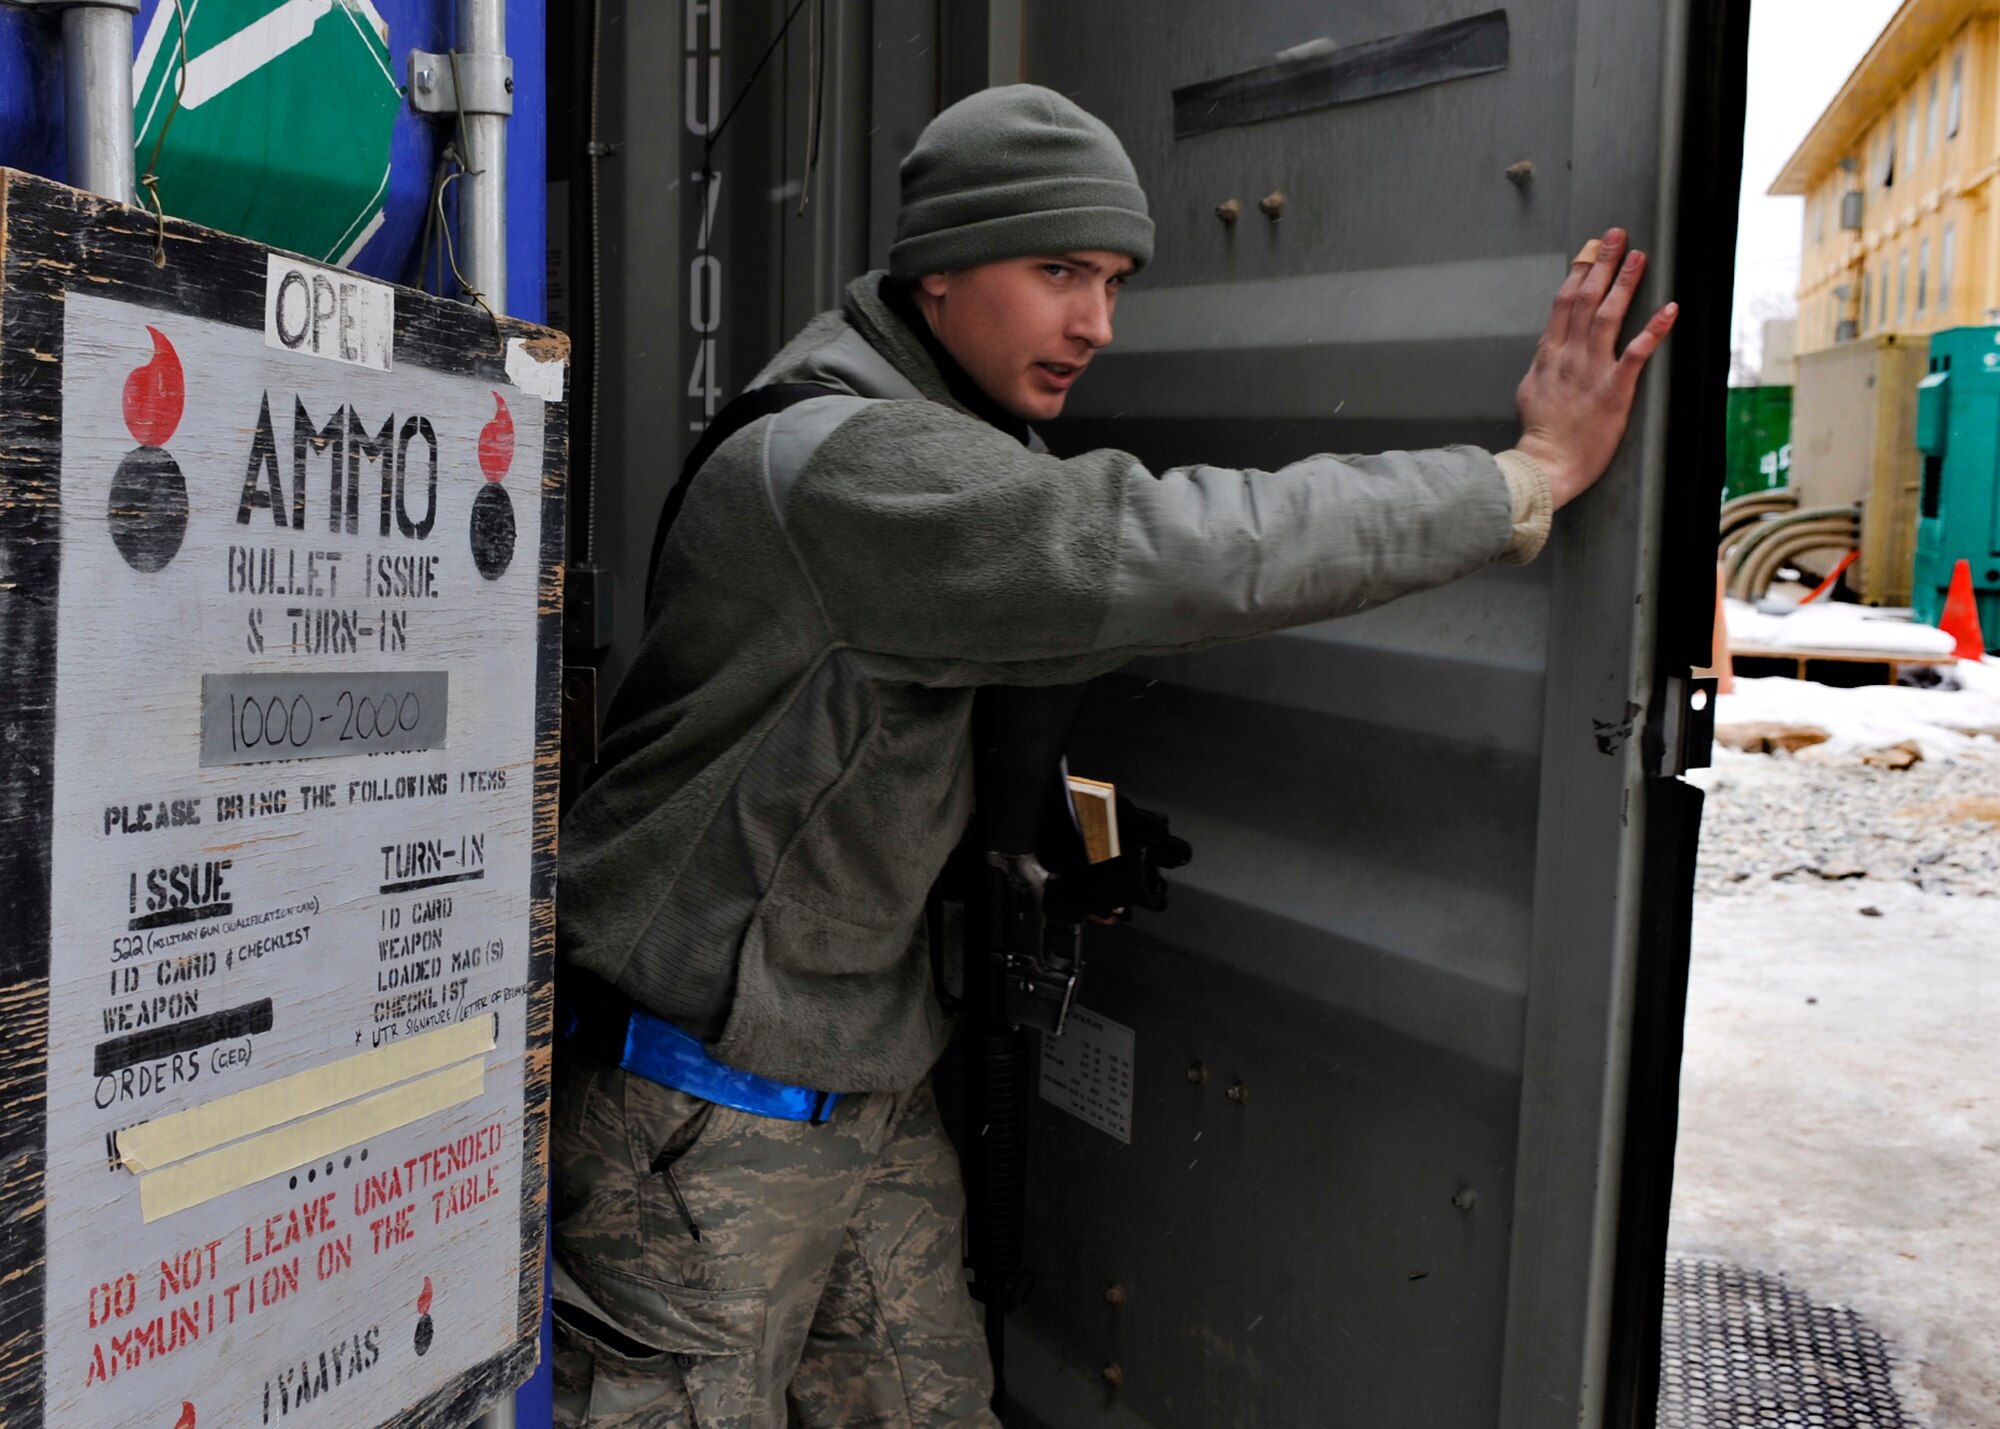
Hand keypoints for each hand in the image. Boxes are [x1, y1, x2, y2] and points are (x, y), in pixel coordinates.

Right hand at [1514, 228, 1677, 508]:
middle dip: (1602, 264)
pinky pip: (1636, 353)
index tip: (1589, 251)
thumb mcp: (1530, 392)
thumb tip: (1547, 348)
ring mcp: (1591, 371)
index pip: (1563, 305)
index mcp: (1549, 356)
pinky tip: (1670, 309)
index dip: (1578, 273)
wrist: (1546, 465)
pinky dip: (1654, 329)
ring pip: (1608, 316)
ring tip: (1639, 256)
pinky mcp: (1614, 390)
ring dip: (1625, 283)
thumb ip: (1542, 366)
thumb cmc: (1540, 436)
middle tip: (1617, 236)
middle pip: (1586, 299)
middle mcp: (1570, 356)